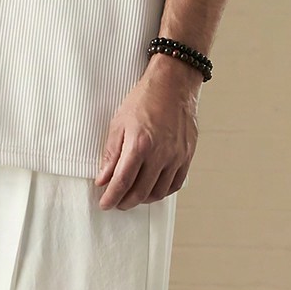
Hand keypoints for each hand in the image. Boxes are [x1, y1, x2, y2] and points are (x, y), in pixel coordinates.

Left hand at [94, 57, 199, 208]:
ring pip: (159, 192)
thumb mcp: (118, 124)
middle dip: (125, 202)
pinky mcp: (187, 156)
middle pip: (140, 191)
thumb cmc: (144, 100)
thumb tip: (103, 179)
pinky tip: (152, 187)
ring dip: (143, 199)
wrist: (173, 85)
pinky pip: (175, 184)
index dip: (111, 197)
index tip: (105, 204)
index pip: (122, 182)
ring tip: (132, 195)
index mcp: (140, 145)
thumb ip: (111, 154)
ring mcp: (176, 156)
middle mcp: (160, 154)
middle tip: (116, 202)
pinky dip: (162, 191)